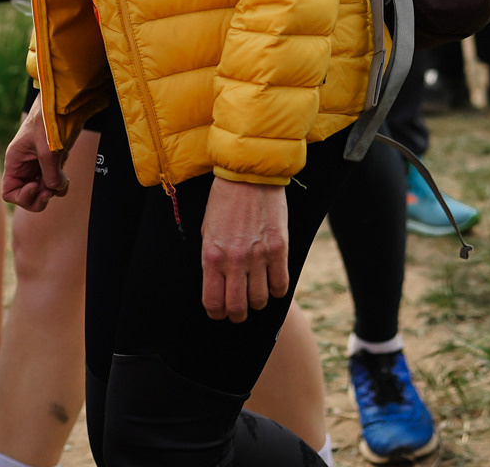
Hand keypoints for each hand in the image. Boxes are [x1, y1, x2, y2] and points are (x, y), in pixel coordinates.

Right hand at [2, 101, 66, 210]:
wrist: (65, 102)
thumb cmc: (49, 119)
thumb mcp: (48, 149)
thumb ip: (51, 174)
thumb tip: (56, 189)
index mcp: (15, 161)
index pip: (9, 192)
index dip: (22, 197)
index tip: (36, 186)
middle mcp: (24, 166)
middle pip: (26, 196)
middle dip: (38, 198)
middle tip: (50, 192)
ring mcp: (39, 165)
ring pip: (42, 191)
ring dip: (51, 192)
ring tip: (61, 181)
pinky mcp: (53, 162)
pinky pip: (53, 183)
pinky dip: (60, 184)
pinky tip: (66, 177)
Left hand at [201, 176, 290, 321]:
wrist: (248, 174)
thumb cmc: (225, 201)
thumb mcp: (208, 230)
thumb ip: (213, 259)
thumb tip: (219, 284)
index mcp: (211, 256)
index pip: (213, 302)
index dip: (217, 314)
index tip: (221, 312)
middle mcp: (234, 260)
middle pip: (238, 308)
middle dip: (238, 315)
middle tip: (240, 310)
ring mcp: (258, 256)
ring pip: (260, 300)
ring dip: (258, 302)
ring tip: (257, 293)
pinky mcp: (279, 248)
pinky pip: (281, 285)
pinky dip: (278, 290)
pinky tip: (273, 283)